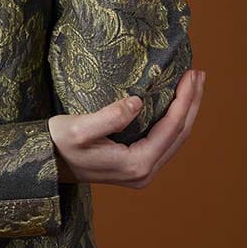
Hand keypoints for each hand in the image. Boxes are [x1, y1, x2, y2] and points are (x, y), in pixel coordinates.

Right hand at [48, 69, 204, 186]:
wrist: (47, 164)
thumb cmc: (59, 144)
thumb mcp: (79, 129)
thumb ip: (109, 117)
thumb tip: (137, 102)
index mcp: (136, 164)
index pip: (171, 127)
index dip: (185, 100)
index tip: (191, 74)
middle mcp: (144, 172)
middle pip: (180, 134)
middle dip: (192, 103)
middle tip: (199, 75)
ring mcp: (142, 173)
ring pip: (175, 139)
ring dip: (187, 111)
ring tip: (194, 85)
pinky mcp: (137, 167)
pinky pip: (165, 142)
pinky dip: (175, 121)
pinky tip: (177, 105)